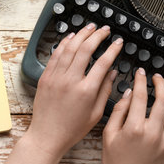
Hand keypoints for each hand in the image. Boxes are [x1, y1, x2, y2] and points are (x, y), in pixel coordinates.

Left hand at [26, 24, 122, 158]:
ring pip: (70, 48)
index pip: (103, 62)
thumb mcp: (96, 114)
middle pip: (86, 49)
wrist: (47, 135)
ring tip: (90, 28)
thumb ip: (105, 91)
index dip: (113, 49)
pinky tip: (71, 37)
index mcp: (86, 91)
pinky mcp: (45, 77)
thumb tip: (112, 73)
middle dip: (98, 36)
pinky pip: (55, 55)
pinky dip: (64, 43)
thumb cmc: (71, 129)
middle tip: (105, 30)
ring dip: (81, 35)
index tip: (118, 43)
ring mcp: (56, 77)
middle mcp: (70, 81)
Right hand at [102, 69, 163, 163]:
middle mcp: (153, 134)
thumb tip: (130, 93)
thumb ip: (119, 111)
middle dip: (162, 84)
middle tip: (158, 78)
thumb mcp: (109, 134)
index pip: (142, 96)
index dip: (141, 80)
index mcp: (134, 129)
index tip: (141, 74)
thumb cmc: (115, 162)